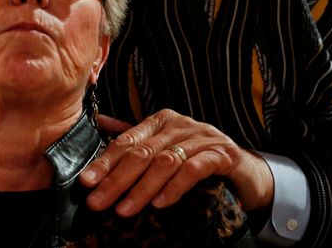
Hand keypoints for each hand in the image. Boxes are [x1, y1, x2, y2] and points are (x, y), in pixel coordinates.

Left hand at [79, 109, 273, 215]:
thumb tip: (100, 124)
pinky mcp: (223, 154)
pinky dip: (175, 186)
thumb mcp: (165, 149)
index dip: (105, 162)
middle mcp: (181, 125)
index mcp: (161, 121)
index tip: (86, 182)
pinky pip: (194, 169)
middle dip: (117, 179)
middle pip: (142, 152)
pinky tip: (161, 202)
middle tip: (98, 201)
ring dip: (142, 188)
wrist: (244, 172)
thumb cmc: (198, 161)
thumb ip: (135, 139)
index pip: (127, 140)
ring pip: (165, 162)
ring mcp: (203, 137)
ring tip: (124, 209)